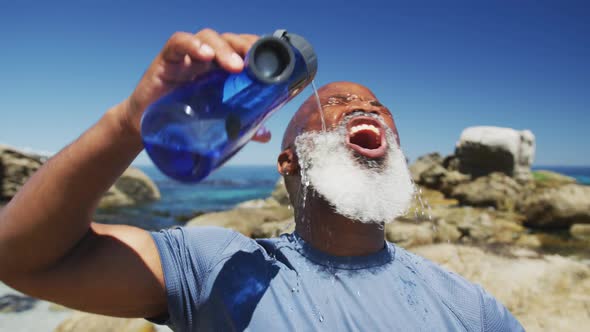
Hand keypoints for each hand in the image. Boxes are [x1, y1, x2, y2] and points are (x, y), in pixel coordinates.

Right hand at [121, 28, 270, 142]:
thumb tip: (266, 134)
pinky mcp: (166, 59)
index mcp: (222, 69)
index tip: (275, 60)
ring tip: (235, 67)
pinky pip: (179, 42)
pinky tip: (204, 55)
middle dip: (245, 47)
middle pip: (229, 40)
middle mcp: (207, 58)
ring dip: (223, 48)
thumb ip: (240, 124)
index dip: (259, 48)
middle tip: (255, 63)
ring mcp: (187, 56)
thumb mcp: (215, 122)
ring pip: (208, 37)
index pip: (243, 48)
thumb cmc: (182, 118)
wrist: (146, 128)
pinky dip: (193, 45)